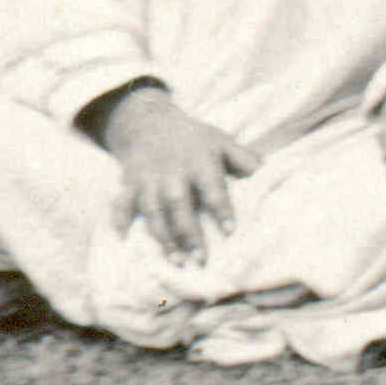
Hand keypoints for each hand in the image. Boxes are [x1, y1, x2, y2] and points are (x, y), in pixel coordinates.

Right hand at [96, 87, 258, 263]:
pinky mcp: (128, 184)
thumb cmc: (194, 139)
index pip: (212, 187)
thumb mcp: (222, 141)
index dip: (221, 209)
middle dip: (189, 233)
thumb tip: (265, 171)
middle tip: (200, 260)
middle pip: (179, 204)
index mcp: (200, 160)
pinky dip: (120, 221)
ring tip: (175, 260)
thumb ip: (243, 158)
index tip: (230, 232)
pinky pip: (121, 204)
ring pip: (153, 210)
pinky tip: (125, 241)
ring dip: (163, 237)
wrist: (150, 123)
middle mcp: (172, 171)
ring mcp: (147, 178)